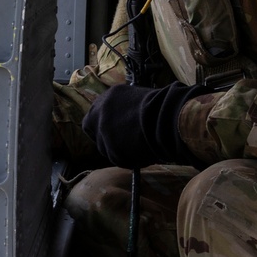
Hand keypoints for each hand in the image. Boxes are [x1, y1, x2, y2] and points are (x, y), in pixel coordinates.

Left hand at [82, 82, 208, 167]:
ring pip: (104, 147)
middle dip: (102, 137)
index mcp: (110, 96)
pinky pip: (117, 159)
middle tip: (117, 144)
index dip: (103, 123)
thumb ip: (127, 109)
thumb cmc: (161, 108)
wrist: (165, 117)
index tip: (113, 129)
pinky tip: (143, 154)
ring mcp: (103, 129)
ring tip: (138, 149)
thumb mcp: (139, 101)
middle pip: (90, 127)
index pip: (96, 111)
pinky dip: (128, 160)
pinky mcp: (110, 147)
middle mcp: (101, 110)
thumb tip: (127, 121)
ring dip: (117, 150)